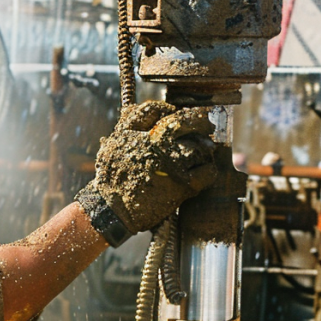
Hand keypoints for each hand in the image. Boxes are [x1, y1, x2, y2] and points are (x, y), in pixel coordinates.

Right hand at [87, 101, 216, 234]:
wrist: (113, 211)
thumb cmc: (112, 180)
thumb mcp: (111, 146)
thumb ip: (126, 128)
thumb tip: (138, 111)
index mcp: (135, 132)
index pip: (154, 109)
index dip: (167, 109)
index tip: (175, 113)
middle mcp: (155, 143)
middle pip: (184, 121)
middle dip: (199, 121)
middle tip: (206, 125)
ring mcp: (171, 163)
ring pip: (199, 147)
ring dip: (203, 150)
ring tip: (203, 154)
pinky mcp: (183, 184)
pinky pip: (208, 171)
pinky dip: (209, 171)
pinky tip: (203, 172)